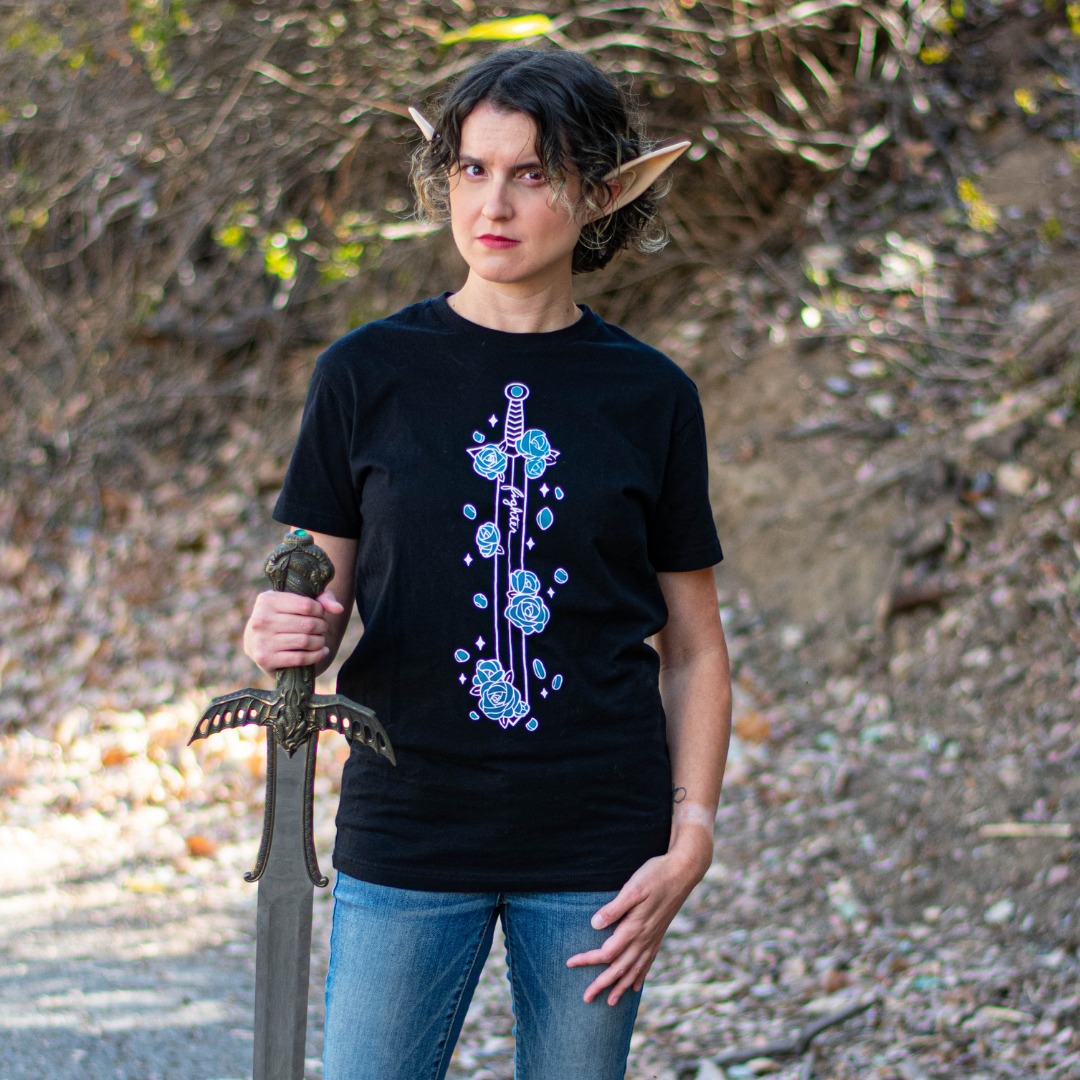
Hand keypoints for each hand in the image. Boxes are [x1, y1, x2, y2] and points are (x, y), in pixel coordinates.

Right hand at [243, 588, 343, 673]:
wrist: (257, 642)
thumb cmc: (284, 616)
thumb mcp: (297, 600)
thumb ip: (321, 598)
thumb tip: (339, 609)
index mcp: (267, 600)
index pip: (307, 605)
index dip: (320, 610)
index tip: (320, 613)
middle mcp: (260, 620)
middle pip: (307, 624)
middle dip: (322, 626)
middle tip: (323, 628)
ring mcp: (261, 641)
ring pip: (305, 641)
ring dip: (320, 641)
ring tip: (321, 639)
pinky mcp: (266, 659)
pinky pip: (300, 658)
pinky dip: (316, 656)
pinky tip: (322, 651)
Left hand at [565, 831, 712, 1005]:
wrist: (683, 871)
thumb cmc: (655, 875)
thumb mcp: (633, 888)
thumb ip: (614, 908)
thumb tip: (594, 926)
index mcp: (635, 927)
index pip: (607, 953)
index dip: (588, 960)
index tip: (570, 963)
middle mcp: (644, 938)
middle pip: (619, 968)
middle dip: (602, 984)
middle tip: (586, 998)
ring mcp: (653, 938)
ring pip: (634, 969)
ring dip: (621, 986)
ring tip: (611, 1002)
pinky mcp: (659, 934)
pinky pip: (648, 962)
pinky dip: (640, 976)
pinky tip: (635, 985)